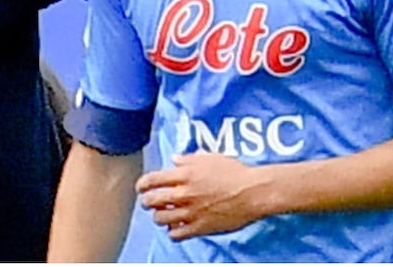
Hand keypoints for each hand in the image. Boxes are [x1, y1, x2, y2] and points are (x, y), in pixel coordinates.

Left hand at [136, 152, 270, 240]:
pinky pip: (176, 234)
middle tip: (148, 202)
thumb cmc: (234, 172)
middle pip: (151, 201)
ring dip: (158, 216)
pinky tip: (175, 227)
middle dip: (146, 202)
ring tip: (162, 215)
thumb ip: (188, 159)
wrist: (252, 192)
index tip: (140, 187)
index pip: (152, 180)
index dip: (142, 184)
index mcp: (184, 174)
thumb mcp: (209, 158)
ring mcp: (191, 211)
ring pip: (160, 219)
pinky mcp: (200, 227)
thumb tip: (174, 159)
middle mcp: (184, 193)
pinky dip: (172, 231)